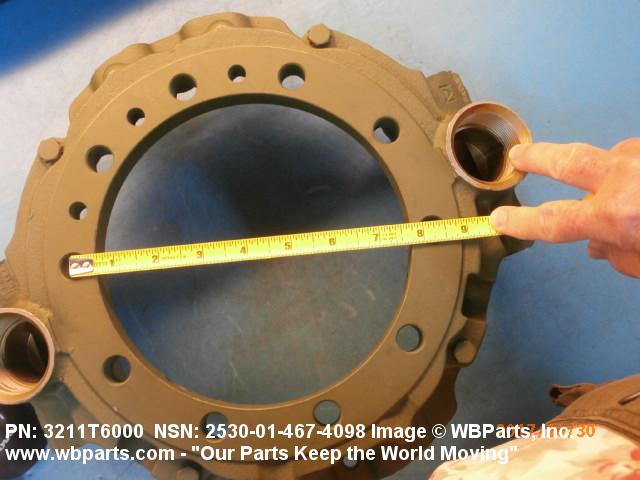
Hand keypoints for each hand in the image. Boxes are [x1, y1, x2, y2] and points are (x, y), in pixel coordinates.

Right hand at [490, 139, 639, 277]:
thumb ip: (619, 254)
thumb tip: (599, 244)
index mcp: (617, 215)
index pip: (554, 220)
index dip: (521, 221)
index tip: (499, 218)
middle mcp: (625, 179)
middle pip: (569, 162)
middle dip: (537, 157)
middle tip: (518, 154)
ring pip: (612, 157)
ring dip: (610, 173)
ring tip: (620, 189)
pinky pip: (636, 157)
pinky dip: (633, 169)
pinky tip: (639, 180)